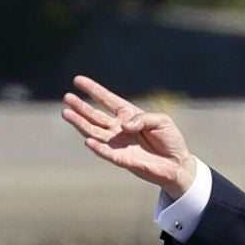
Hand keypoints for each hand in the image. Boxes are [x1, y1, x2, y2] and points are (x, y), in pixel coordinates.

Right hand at [61, 75, 197, 199]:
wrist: (177, 165)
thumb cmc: (170, 140)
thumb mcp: (161, 121)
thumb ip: (142, 119)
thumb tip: (124, 125)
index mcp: (128, 115)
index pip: (107, 99)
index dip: (93, 90)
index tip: (77, 80)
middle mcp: (119, 128)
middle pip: (95, 116)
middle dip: (81, 107)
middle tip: (67, 97)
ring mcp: (119, 144)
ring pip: (95, 132)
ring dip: (81, 123)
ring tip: (66, 113)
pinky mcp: (122, 159)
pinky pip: (106, 152)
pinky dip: (97, 147)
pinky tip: (87, 140)